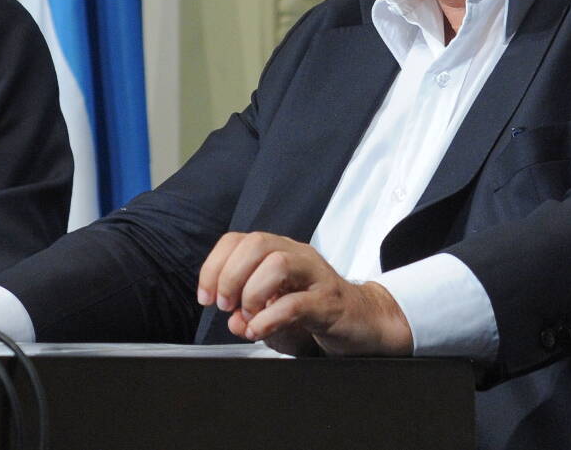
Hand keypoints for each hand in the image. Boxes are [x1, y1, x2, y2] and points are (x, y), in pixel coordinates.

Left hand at [196, 232, 412, 356]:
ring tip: (247, 316)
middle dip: (230, 275)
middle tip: (225, 305)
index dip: (214, 265)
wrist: (365, 322)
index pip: (237, 240)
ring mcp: (316, 275)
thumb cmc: (316, 310)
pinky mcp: (331, 301)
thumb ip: (250, 313)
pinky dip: (270, 317)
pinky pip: (297, 302)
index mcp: (278, 250)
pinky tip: (259, 330)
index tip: (205, 296)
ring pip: (278, 263)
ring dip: (252, 292)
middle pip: (256, 244)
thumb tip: (233, 322)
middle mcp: (297, 255)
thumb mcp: (274, 310)